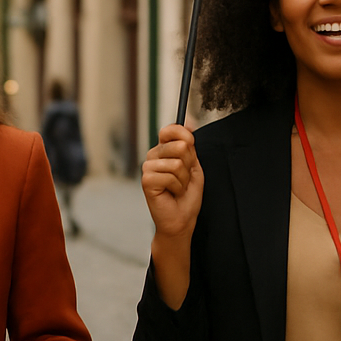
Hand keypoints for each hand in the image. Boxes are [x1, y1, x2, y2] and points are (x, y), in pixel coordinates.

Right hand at [142, 125, 202, 240]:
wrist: (182, 219)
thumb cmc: (187, 195)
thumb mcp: (193, 165)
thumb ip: (189, 145)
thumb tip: (189, 121)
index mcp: (164, 150)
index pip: (171, 130)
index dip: (185, 136)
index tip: (190, 148)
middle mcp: (153, 156)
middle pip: (180, 146)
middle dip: (189, 165)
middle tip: (183, 178)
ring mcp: (147, 168)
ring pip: (176, 164)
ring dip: (183, 180)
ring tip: (178, 188)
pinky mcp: (146, 180)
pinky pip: (169, 176)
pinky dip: (177, 187)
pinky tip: (171, 193)